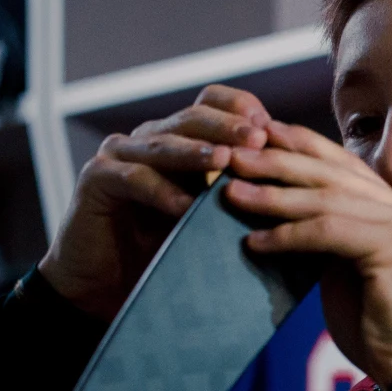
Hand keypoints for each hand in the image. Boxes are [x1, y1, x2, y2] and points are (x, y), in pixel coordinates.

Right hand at [40, 85, 273, 319]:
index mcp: (179, 140)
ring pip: (161, 145)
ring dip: (194, 151)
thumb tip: (295, 185)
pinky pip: (133, 180)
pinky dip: (161, 192)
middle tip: (257, 137)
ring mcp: (119, 155)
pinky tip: (184, 206)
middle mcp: (148, 139)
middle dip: (225, 126)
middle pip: (189, 119)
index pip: (210, 105)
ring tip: (224, 160)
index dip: (237, 107)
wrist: (104, 285)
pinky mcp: (96, 179)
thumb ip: (236, 195)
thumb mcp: (208, 218)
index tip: (269, 123)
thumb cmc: (164, 252)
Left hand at [223, 125, 391, 386]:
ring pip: (327, 199)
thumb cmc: (384, 332)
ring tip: (232, 194)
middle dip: (279, 161)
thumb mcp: (350, 274)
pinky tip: (255, 242)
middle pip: (333, 174)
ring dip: (274, 196)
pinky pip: (328, 232)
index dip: (301, 147)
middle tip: (234, 155)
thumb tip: (281, 220)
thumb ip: (330, 242)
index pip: (344, 167)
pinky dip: (288, 235)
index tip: (258, 138)